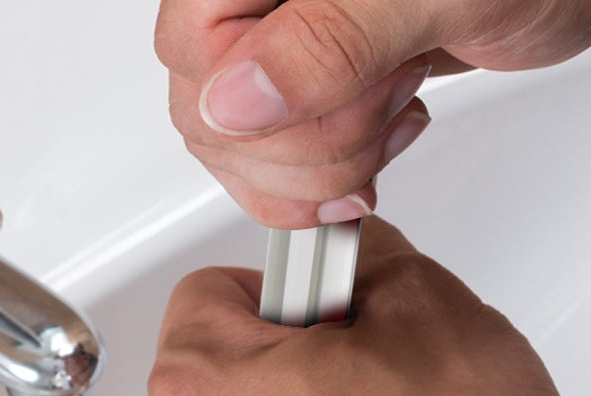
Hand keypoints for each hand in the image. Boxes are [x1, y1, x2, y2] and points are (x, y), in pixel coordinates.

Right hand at [156, 0, 590, 226]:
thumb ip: (327, 40)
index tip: (359, 90)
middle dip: (307, 144)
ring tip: (398, 105)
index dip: (266, 107)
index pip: (192, 54)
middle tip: (391, 94)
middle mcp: (261, 0)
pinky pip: (275, 163)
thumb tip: (232, 102)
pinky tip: (383, 143)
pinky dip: (330, 182)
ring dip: (326, 167)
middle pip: (207, 114)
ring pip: (237, 150)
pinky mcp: (315, 84)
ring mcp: (282, 41)